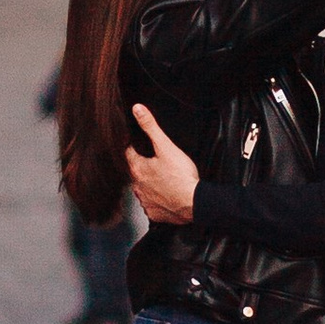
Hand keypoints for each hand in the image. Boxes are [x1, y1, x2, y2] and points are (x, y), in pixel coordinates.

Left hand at [127, 104, 199, 225]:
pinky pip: (151, 204)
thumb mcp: (166, 146)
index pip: (128, 154)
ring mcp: (145, 202)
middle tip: (157, 162)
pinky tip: (167, 194)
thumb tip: (137, 110)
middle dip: (144, 166)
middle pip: (136, 171)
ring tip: (164, 178)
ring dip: (150, 184)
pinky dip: (157, 199)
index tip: (141, 145)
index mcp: (137, 169)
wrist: (195, 202)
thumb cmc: (182, 177)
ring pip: (143, 188)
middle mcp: (137, 187)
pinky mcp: (154, 213)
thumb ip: (150, 127)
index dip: (135, 147)